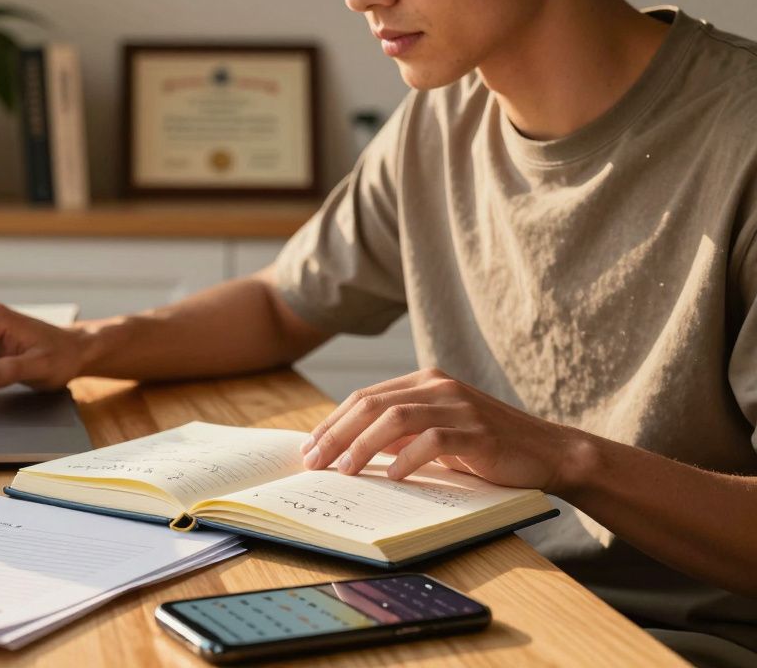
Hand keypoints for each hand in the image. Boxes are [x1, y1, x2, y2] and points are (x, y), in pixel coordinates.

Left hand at [299, 368, 590, 493]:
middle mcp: (439, 386)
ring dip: (363, 445)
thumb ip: (398, 433)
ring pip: (396, 418)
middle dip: (337, 434)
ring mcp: (459, 406)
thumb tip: (346, 449)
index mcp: (425, 381)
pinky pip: (434, 441)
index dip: (333, 422)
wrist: (548, 452)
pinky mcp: (478, 431)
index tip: (309, 448)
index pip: (365, 398)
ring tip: (344, 470)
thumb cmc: (485, 448)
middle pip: (372, 405)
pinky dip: (408, 458)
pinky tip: (391, 476)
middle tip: (314, 462)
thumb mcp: (435, 435)